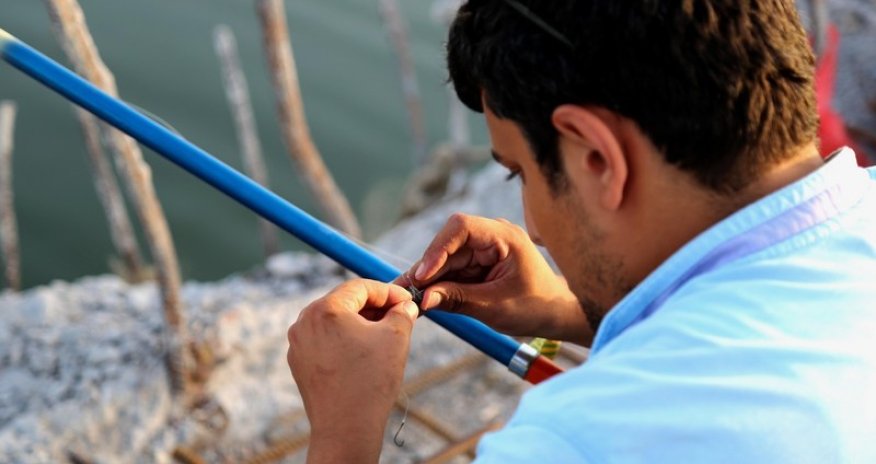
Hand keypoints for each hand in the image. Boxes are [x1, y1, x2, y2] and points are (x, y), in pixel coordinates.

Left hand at [287, 279, 418, 462]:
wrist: (346, 429)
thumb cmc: (370, 381)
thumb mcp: (396, 337)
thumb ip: (402, 313)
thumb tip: (405, 306)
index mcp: (325, 309)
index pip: (360, 287)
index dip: (388, 291)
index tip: (407, 300)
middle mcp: (304, 321)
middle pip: (345, 302)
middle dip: (374, 306)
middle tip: (399, 314)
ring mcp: (298, 343)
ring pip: (334, 321)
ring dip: (359, 323)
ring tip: (384, 334)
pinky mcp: (299, 362)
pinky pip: (324, 340)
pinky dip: (345, 340)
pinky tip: (364, 353)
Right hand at [398, 213, 591, 344]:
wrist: (556, 315)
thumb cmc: (536, 307)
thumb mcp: (496, 307)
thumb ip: (458, 300)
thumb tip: (423, 300)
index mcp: (504, 237)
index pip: (461, 227)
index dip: (437, 249)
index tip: (422, 275)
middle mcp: (491, 237)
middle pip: (447, 245)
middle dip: (426, 269)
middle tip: (402, 291)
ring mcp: (483, 250)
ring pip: (445, 260)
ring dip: (427, 280)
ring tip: (405, 299)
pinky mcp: (477, 265)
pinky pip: (451, 272)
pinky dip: (437, 286)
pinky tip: (419, 299)